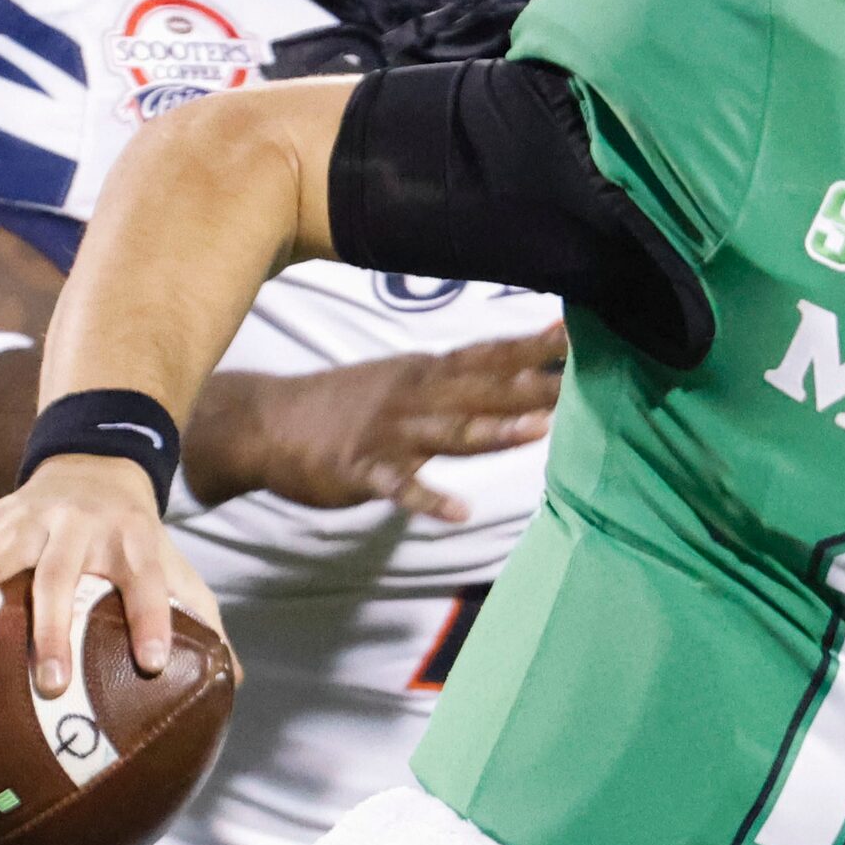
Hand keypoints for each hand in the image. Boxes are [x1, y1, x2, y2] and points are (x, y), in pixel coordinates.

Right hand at [0, 453, 220, 698]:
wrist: (91, 466)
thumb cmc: (135, 540)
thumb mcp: (175, 566)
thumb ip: (201, 620)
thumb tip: (230, 684)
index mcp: (129, 537)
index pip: (147, 577)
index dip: (152, 617)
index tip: (153, 663)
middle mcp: (71, 526)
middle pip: (59, 573)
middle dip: (50, 628)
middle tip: (46, 685)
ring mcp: (14, 524)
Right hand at [184, 323, 563, 520]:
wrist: (265, 421)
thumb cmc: (344, 403)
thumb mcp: (403, 379)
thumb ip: (455, 378)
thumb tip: (513, 372)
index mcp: (425, 373)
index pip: (488, 356)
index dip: (530, 348)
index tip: (574, 334)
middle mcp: (414, 396)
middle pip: (482, 390)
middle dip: (531, 387)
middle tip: (578, 382)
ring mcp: (388, 433)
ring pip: (449, 432)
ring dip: (494, 431)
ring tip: (538, 430)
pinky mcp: (362, 471)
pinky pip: (399, 487)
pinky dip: (428, 498)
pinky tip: (459, 510)